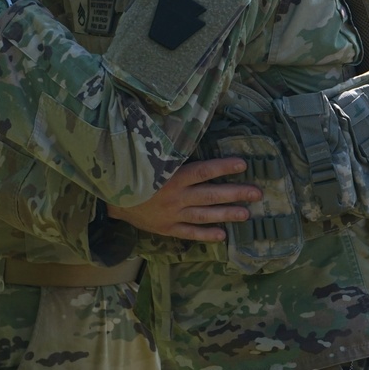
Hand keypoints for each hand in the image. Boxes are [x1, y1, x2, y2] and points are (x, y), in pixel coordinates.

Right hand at [107, 157, 261, 240]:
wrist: (111, 197)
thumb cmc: (133, 173)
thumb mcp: (150, 160)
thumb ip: (169, 154)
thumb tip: (188, 134)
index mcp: (171, 176)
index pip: (203, 170)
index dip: (223, 167)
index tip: (242, 164)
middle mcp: (175, 196)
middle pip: (210, 194)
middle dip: (235, 193)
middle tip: (257, 193)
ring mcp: (172, 214)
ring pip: (204, 215)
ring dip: (226, 214)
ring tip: (246, 214)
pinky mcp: (166, 228)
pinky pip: (189, 233)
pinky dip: (205, 235)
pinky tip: (222, 235)